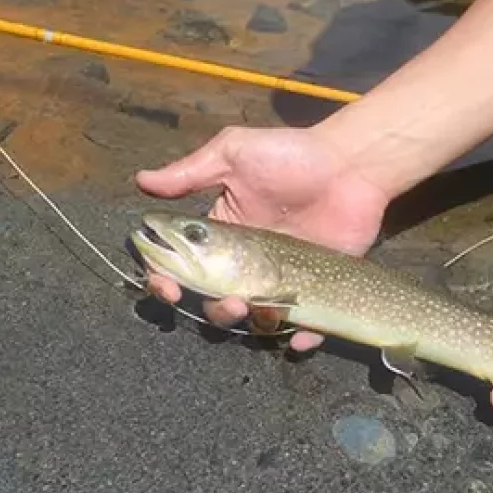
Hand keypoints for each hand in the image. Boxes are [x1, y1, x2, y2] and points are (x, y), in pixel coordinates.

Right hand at [134, 125, 389, 350]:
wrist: (351, 164)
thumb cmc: (291, 155)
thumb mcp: (234, 154)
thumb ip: (189, 173)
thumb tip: (141, 181)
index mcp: (221, 236)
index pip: (182, 268)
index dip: (166, 282)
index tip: (166, 287)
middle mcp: (246, 265)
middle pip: (216, 304)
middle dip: (214, 310)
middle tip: (230, 300)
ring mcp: (282, 281)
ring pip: (256, 321)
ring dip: (252, 324)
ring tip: (261, 306)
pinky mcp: (317, 290)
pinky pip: (306, 327)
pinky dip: (303, 338)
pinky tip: (301, 336)